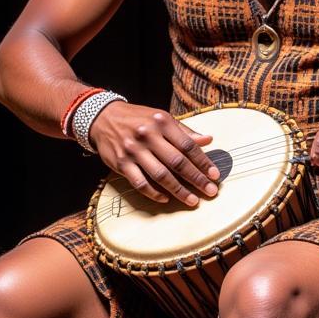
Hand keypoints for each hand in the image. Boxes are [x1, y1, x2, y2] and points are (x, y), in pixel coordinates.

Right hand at [88, 102, 219, 205]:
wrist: (103, 117)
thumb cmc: (137, 118)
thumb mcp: (160, 117)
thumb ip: (184, 130)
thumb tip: (208, 140)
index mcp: (161, 121)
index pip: (187, 145)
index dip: (203, 162)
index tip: (215, 175)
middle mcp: (148, 135)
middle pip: (177, 161)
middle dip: (196, 179)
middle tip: (210, 191)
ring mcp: (133, 150)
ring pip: (160, 175)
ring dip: (178, 190)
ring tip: (192, 200)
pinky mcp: (121, 162)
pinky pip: (140, 182)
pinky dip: (154, 193)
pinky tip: (165, 198)